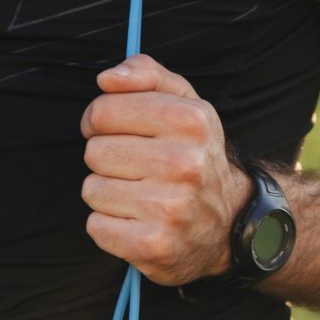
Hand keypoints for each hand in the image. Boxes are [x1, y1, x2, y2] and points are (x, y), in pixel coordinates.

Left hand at [80, 53, 253, 285]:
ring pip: (92, 189)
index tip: (119, 130)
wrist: (228, 222)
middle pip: (95, 151)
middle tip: (137, 167)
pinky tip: (137, 221)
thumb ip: (145, 74)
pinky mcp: (153, 245)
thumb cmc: (193, 153)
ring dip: (108, 192)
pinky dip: (109, 226)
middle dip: (108, 158)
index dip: (101, 120)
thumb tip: (107, 79)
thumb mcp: (183, 101)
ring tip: (139, 194)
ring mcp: (170, 208)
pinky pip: (96, 227)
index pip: (104, 110)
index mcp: (191, 120)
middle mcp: (184, 163)